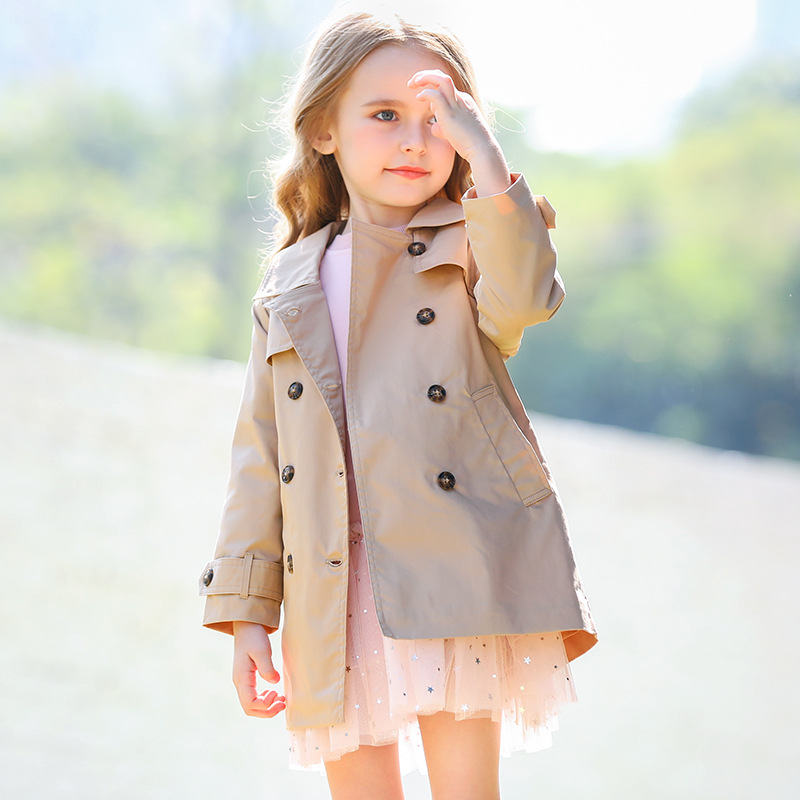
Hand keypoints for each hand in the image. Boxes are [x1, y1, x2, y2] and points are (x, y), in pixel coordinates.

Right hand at [232, 621, 285, 717]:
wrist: (247, 626)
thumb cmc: (254, 637)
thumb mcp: (262, 651)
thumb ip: (267, 668)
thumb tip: (275, 683)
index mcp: (241, 678)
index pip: (250, 704)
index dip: (265, 706)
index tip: (278, 695)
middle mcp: (239, 682)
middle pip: (249, 708)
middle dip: (267, 711)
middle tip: (283, 704)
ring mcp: (242, 681)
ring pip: (251, 704)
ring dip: (266, 706)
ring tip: (281, 700)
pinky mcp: (247, 678)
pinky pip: (253, 696)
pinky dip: (264, 699)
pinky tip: (274, 692)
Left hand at [409, 70, 510, 196]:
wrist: (482, 150)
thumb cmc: (469, 145)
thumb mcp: (454, 133)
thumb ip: (443, 127)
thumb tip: (434, 127)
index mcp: (463, 101)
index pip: (445, 86)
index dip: (431, 86)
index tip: (421, 94)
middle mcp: (460, 99)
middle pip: (442, 77)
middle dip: (426, 75)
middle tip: (412, 82)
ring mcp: (456, 105)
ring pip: (441, 79)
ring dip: (425, 77)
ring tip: (412, 84)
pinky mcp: (450, 114)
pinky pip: (436, 95)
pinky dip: (425, 93)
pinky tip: (419, 98)